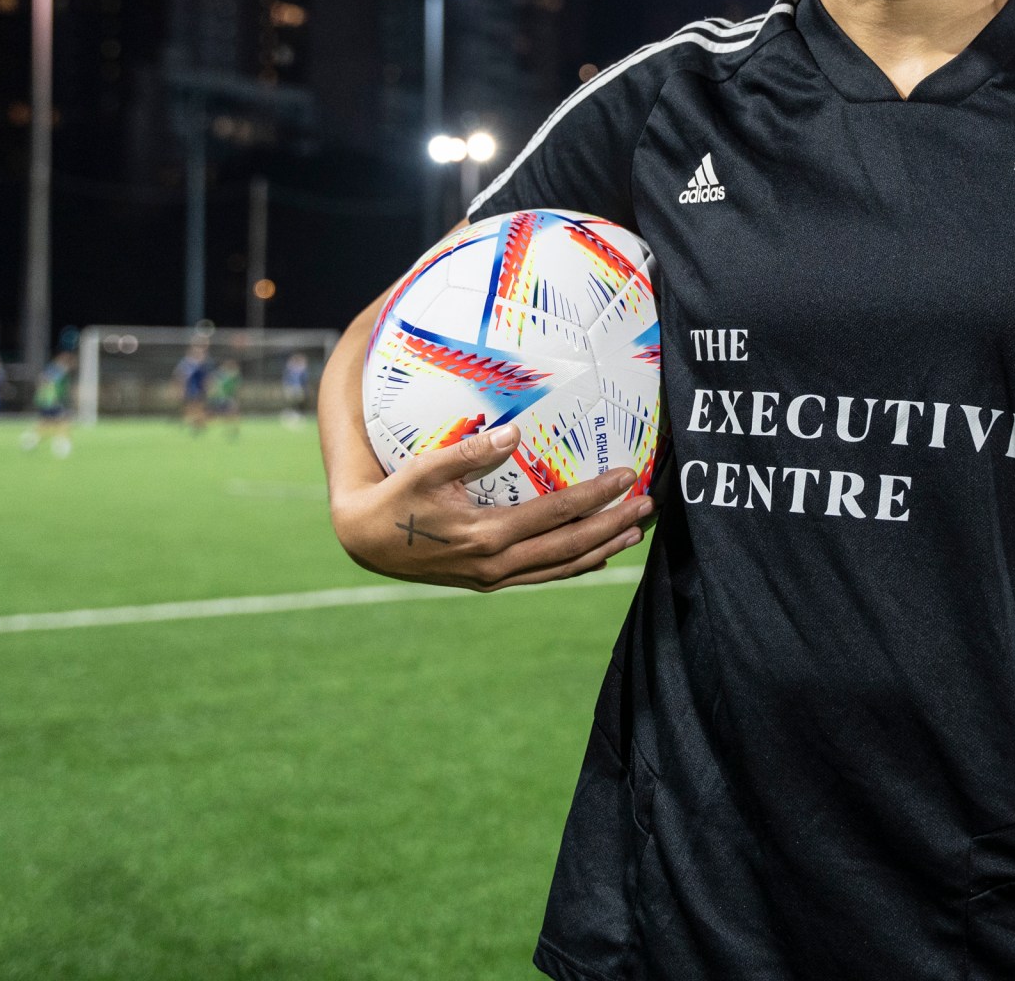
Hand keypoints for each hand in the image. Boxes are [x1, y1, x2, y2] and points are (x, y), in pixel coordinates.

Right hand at [329, 422, 652, 590]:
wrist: (366, 540)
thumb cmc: (396, 496)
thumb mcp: (426, 468)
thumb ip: (471, 452)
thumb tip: (514, 433)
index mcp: (486, 535)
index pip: (556, 513)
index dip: (596, 495)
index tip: (627, 476)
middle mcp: (497, 564)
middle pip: (570, 546)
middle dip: (613, 525)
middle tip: (648, 505)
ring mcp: (495, 578)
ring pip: (561, 566)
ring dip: (602, 549)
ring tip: (635, 531)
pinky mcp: (490, 582)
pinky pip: (544, 574)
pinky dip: (574, 564)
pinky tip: (596, 553)